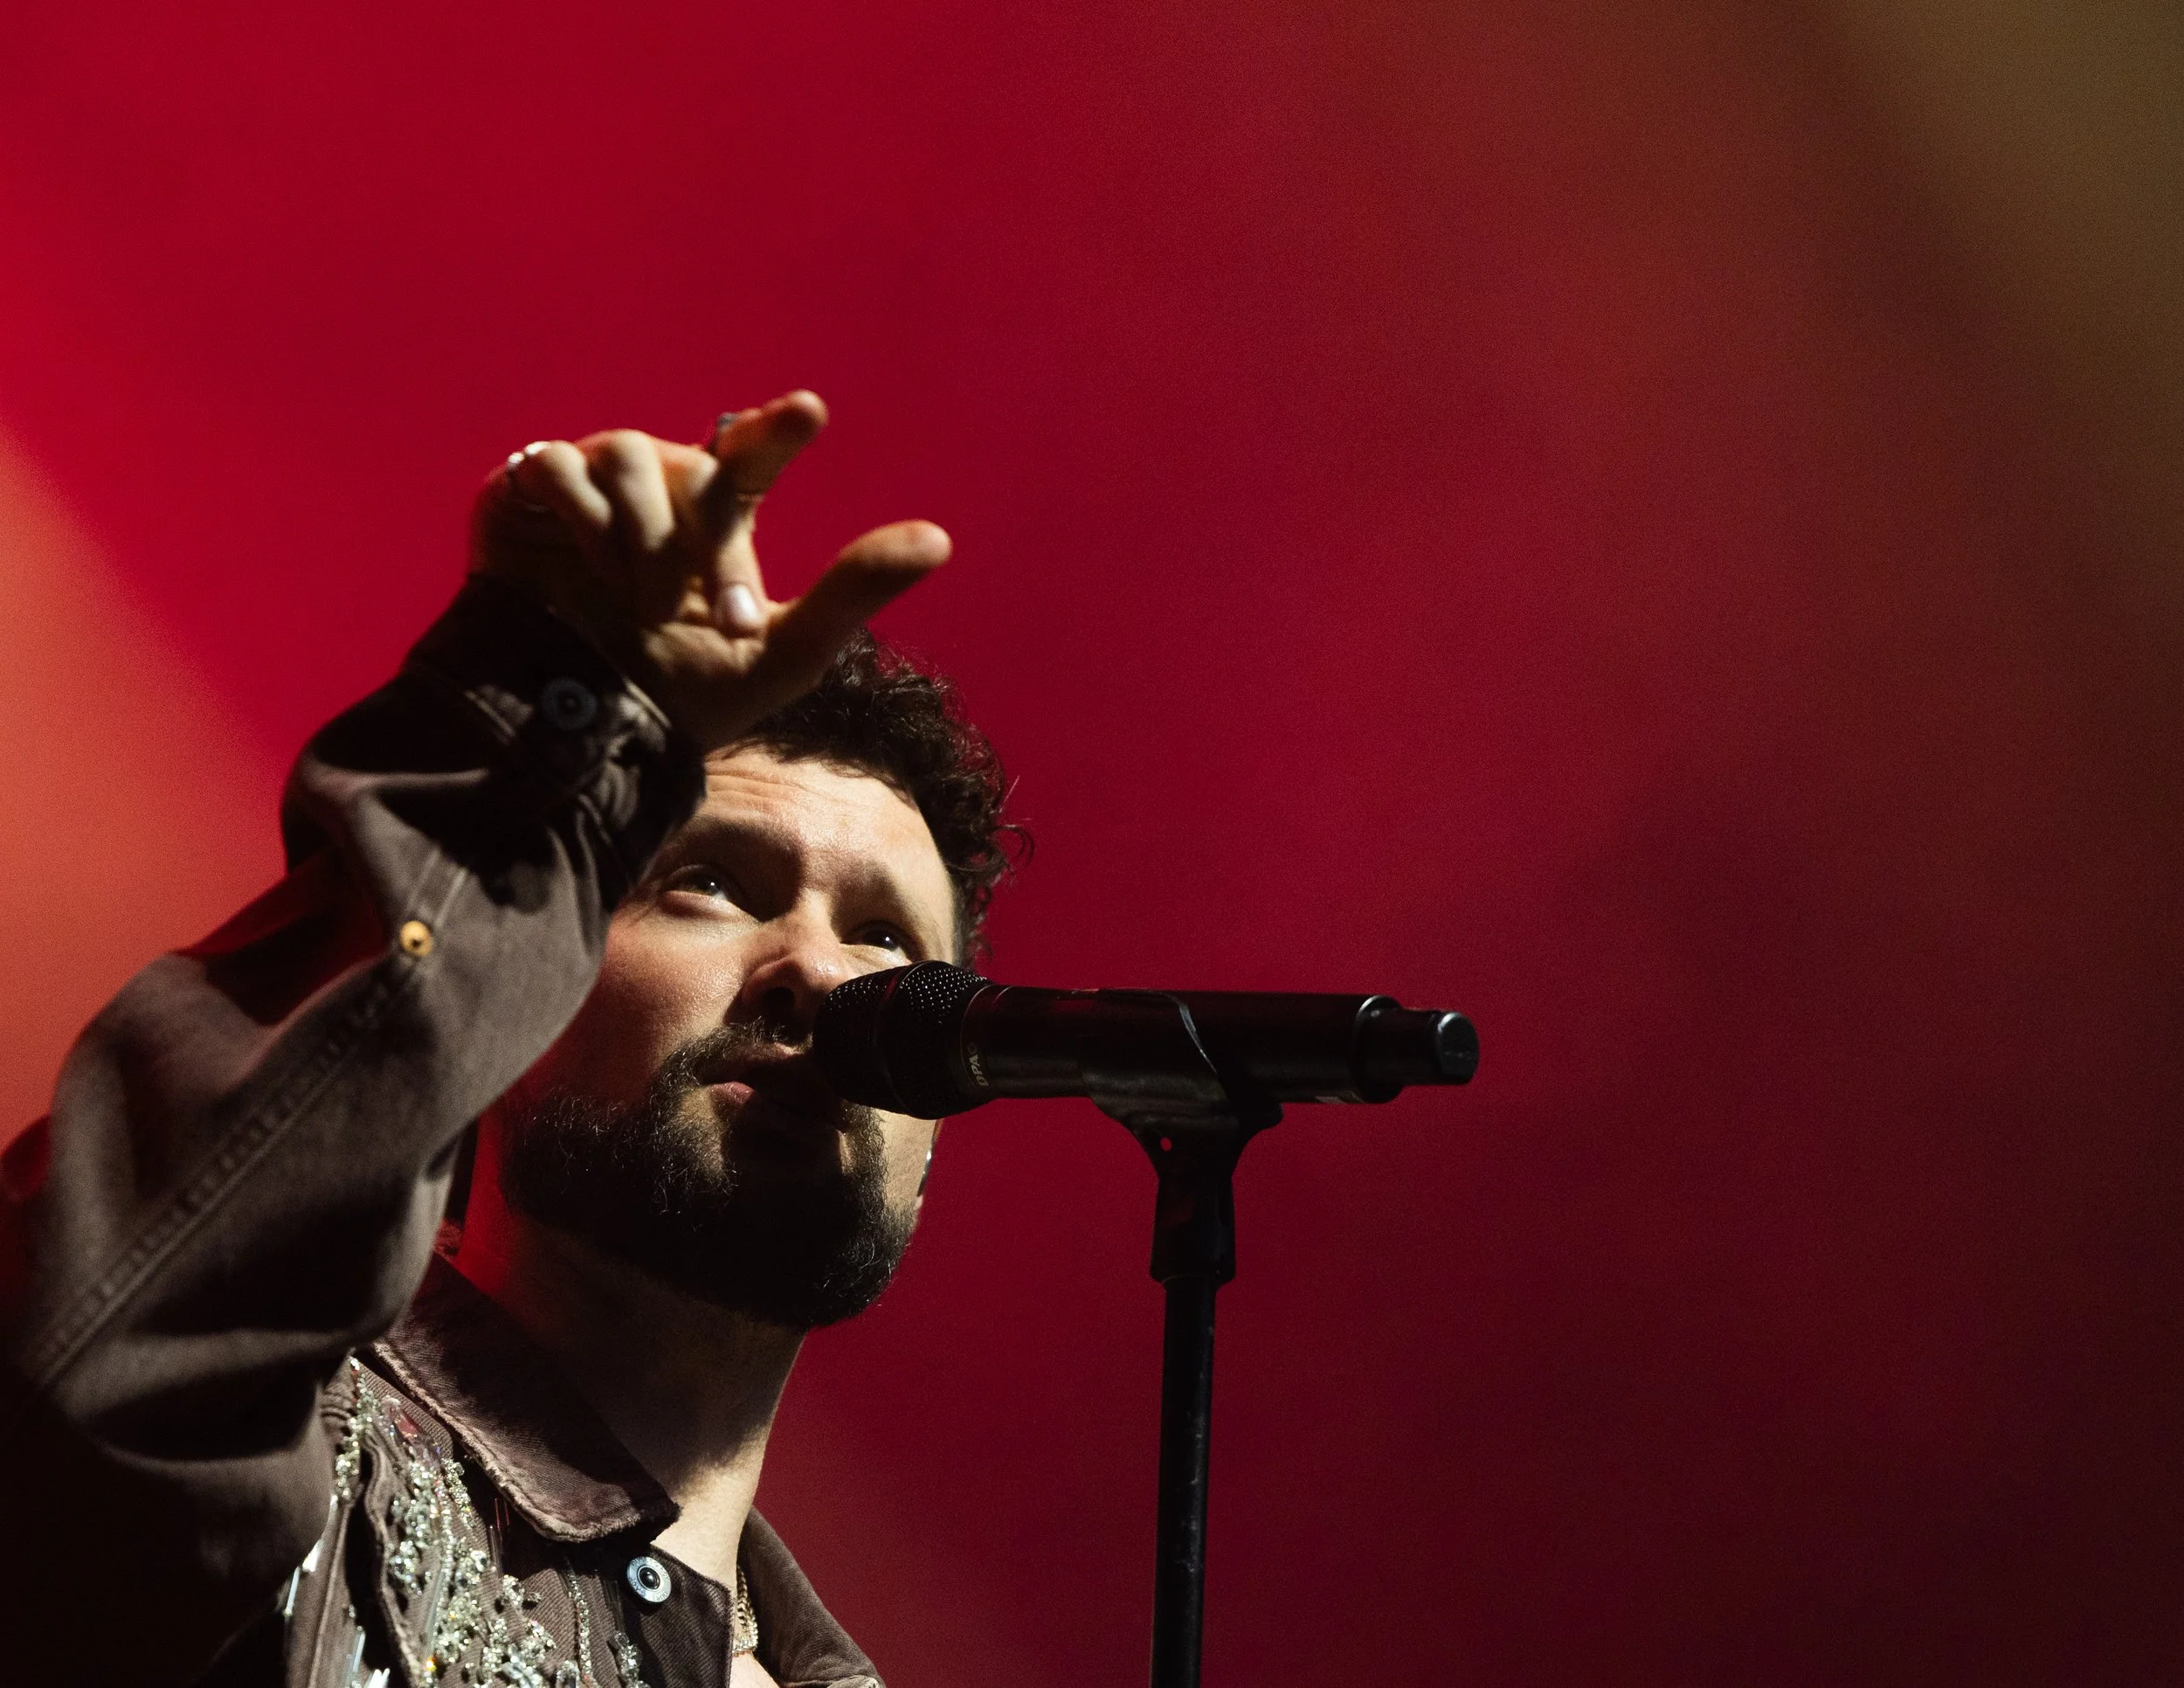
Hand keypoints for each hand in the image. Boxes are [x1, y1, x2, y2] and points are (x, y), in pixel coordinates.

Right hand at [470, 391, 948, 749]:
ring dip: (648, 541)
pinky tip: (585, 578)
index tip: (811, 413)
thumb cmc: (687, 694)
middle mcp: (659, 487)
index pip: (753, 453)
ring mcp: (589, 483)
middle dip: (715, 547)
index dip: (778, 431)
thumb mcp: (783, 652)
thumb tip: (941, 538)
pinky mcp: (523, 490)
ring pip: (631, 456)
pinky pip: (560, 468)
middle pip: (697, 466)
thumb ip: (854, 590)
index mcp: (717, 514)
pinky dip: (583, 525)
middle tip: (729, 622)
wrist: (588, 731)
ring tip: (644, 608)